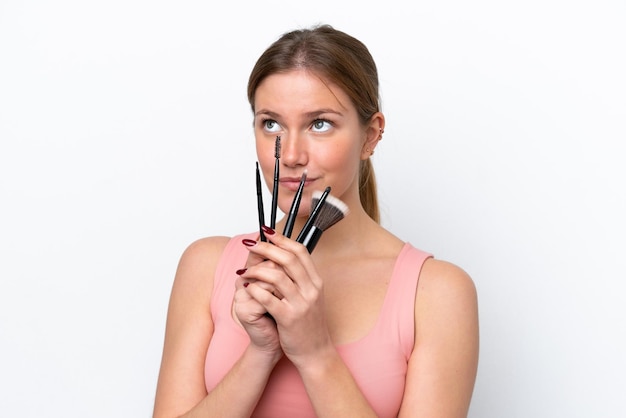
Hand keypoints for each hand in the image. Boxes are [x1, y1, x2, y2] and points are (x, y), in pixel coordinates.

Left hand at [238, 227, 332, 367]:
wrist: (316, 352)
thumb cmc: (308, 324)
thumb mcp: (310, 297)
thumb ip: (300, 279)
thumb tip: (282, 258)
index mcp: (316, 282)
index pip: (300, 251)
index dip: (282, 239)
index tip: (267, 232)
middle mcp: (311, 289)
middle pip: (287, 258)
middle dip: (266, 248)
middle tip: (249, 244)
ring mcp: (301, 304)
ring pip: (276, 276)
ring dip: (255, 270)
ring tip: (244, 271)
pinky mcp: (289, 318)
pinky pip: (268, 298)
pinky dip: (254, 289)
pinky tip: (246, 287)